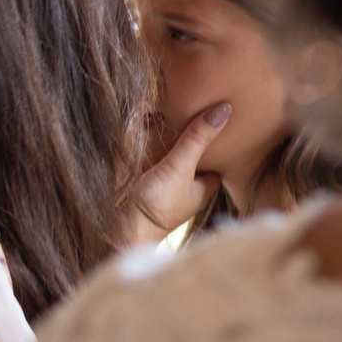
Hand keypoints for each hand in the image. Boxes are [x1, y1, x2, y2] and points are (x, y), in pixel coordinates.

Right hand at [121, 101, 229, 247]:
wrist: (116, 231)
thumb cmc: (156, 205)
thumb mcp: (179, 167)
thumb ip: (197, 139)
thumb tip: (224, 109)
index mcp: (202, 190)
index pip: (216, 164)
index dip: (217, 146)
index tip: (216, 123)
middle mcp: (183, 192)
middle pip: (190, 160)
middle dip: (185, 138)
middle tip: (185, 112)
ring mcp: (160, 191)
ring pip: (165, 160)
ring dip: (161, 139)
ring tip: (158, 115)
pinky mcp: (137, 189)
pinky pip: (145, 162)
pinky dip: (143, 146)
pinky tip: (139, 126)